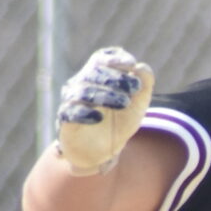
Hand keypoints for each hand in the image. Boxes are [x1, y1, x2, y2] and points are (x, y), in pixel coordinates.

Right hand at [56, 46, 154, 175]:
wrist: (104, 151)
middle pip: (93, 72)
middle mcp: (82, 84)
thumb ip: (145, 83)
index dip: (115, 58)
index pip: (101, 59)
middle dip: (116, 77)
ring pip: (82, 91)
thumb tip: (141, 67)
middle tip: (135, 87)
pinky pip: (69, 112)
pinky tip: (99, 118)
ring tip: (124, 103)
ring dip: (105, 95)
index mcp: (98, 75)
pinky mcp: (65, 120)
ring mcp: (72, 101)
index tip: (132, 65)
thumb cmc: (119, 121)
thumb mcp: (139, 103)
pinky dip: (84, 113)